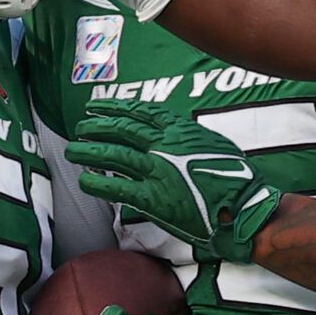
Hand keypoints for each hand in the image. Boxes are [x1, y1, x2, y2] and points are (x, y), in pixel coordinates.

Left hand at [68, 103, 284, 263]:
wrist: (242, 207)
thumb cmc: (235, 176)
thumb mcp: (215, 142)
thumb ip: (189, 136)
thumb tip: (173, 133)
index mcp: (180, 129)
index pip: (139, 112)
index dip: (114, 108)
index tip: (97, 107)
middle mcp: (164, 146)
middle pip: (121, 130)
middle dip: (97, 126)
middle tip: (80, 127)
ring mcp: (156, 171)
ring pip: (113, 156)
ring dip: (89, 151)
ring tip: (73, 149)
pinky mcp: (152, 198)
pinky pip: (116, 188)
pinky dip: (97, 183)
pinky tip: (84, 180)